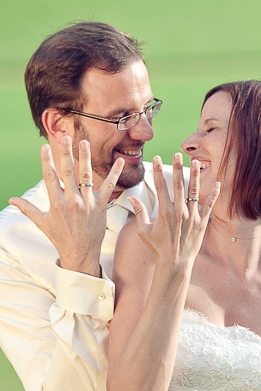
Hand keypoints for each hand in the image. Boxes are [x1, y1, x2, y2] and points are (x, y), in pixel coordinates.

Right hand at [9, 137, 122, 275]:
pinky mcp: (101, 205)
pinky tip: (120, 160)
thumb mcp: (42, 222)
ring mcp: (88, 202)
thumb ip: (28, 208)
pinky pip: (109, 186)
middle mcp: (72, 201)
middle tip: (65, 137)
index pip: (49, 177)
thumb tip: (11, 199)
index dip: (46, 161)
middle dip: (66, 153)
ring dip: (86, 157)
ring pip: (87, 176)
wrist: (81, 253)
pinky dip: (115, 173)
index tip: (44, 147)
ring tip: (84, 142)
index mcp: (56, 203)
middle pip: (68, 172)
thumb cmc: (60, 237)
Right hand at [129, 155, 218, 269]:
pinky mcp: (203, 223)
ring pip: (195, 192)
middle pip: (178, 185)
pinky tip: (218, 183)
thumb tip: (131, 197)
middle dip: (177, 168)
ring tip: (196, 162)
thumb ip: (139, 213)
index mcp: (164, 212)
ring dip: (195, 176)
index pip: (161, 187)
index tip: (158, 158)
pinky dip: (214, 195)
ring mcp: (192, 217)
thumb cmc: (158, 248)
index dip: (159, 171)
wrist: (175, 263)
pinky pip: (210, 206)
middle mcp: (180, 212)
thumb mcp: (144, 231)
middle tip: (177, 154)